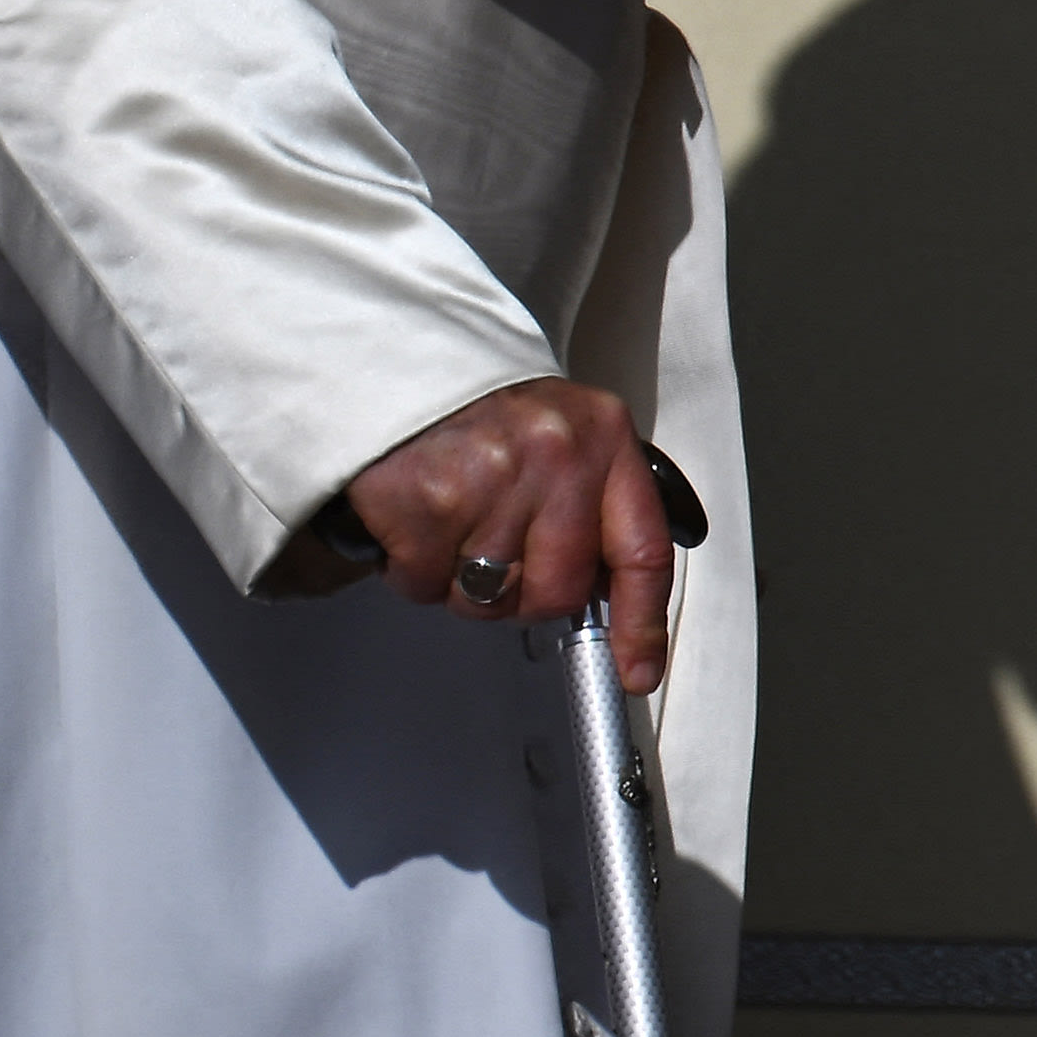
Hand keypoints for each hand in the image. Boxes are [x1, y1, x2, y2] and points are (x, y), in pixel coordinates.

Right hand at [342, 378, 675, 693]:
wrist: (393, 365)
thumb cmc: (480, 410)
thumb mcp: (563, 436)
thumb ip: (594, 508)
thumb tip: (613, 603)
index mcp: (602, 437)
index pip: (642, 550)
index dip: (642, 624)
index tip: (637, 670)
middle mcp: (556, 454)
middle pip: (559, 592)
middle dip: (523, 594)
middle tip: (494, 551)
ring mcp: (492, 477)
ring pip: (490, 599)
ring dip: (462, 582)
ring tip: (450, 523)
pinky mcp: (429, 501)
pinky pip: (427, 585)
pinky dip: (413, 570)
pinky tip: (414, 524)